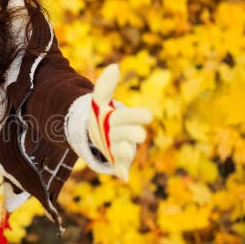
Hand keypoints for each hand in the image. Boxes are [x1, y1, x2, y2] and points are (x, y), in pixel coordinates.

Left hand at [87, 64, 152, 180]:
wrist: (96, 134)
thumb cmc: (101, 115)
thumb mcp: (98, 100)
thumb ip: (105, 85)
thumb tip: (114, 66)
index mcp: (123, 118)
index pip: (132, 116)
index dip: (137, 116)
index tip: (148, 116)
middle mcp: (127, 134)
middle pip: (132, 134)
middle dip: (131, 133)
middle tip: (137, 135)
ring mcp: (123, 148)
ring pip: (125, 150)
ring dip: (123, 150)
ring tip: (121, 149)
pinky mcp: (118, 161)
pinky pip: (121, 167)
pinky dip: (122, 171)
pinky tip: (123, 177)